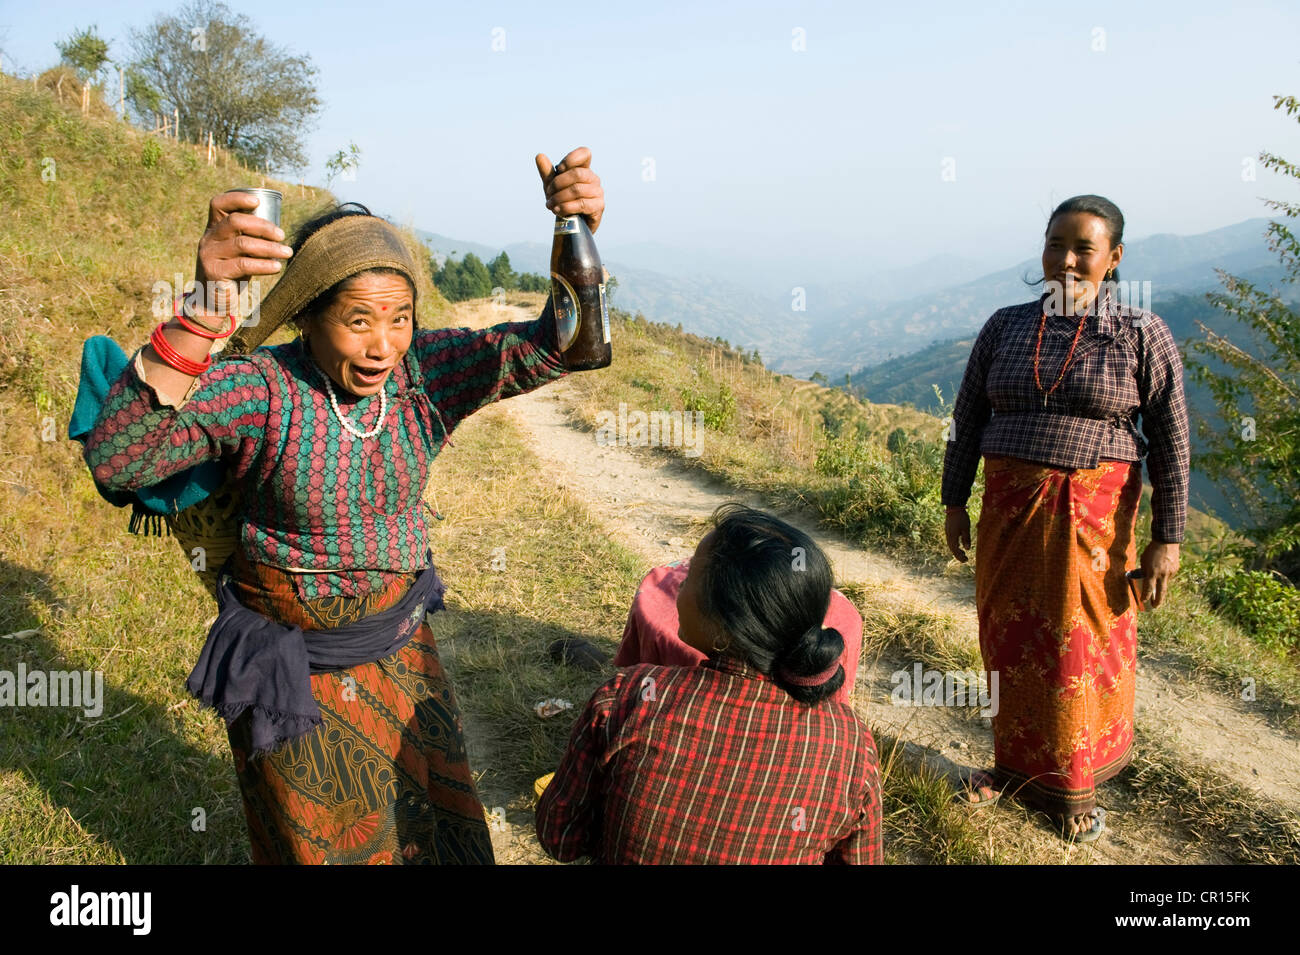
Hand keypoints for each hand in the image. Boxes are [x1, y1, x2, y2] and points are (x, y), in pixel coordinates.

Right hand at [193, 191, 293, 312]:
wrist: (213, 301)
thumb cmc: (232, 273)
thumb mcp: (238, 252)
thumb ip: (249, 239)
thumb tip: (279, 231)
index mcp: (213, 228)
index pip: (218, 204)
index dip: (237, 198)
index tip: (258, 201)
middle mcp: (208, 239)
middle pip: (235, 222)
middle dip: (262, 226)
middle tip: (282, 235)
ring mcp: (209, 255)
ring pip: (242, 244)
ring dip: (269, 247)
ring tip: (287, 252)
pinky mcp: (215, 273)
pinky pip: (243, 264)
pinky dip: (264, 265)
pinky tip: (277, 267)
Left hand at [535, 147, 603, 232]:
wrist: (571, 225)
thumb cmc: (563, 202)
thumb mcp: (552, 187)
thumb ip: (547, 172)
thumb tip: (539, 156)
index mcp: (584, 169)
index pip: (585, 154)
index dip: (571, 158)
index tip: (558, 168)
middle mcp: (593, 178)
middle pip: (577, 173)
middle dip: (558, 184)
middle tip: (547, 194)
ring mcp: (598, 192)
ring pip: (577, 189)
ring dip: (559, 198)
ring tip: (550, 205)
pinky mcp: (599, 206)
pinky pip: (581, 204)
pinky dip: (566, 207)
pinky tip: (558, 210)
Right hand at [945, 508, 971, 562]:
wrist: (953, 508)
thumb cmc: (961, 518)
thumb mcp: (966, 528)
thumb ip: (966, 539)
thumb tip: (967, 549)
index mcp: (953, 537)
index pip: (955, 550)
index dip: (960, 556)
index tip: (966, 560)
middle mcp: (949, 536)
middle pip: (952, 549)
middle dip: (958, 555)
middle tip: (965, 559)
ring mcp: (948, 533)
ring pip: (951, 545)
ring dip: (956, 550)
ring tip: (963, 553)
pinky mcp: (948, 530)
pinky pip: (951, 540)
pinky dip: (955, 545)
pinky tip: (959, 545)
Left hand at [1139, 541, 1179, 608]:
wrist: (1166, 541)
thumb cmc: (1151, 550)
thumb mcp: (1144, 561)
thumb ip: (1145, 570)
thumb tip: (1145, 578)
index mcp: (1152, 572)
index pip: (1149, 588)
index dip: (1146, 596)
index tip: (1143, 601)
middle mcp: (1162, 574)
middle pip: (1161, 592)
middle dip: (1158, 601)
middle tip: (1155, 606)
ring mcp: (1171, 572)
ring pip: (1165, 582)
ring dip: (1161, 583)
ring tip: (1157, 577)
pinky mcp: (1176, 569)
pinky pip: (1169, 575)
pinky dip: (1165, 574)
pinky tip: (1163, 568)